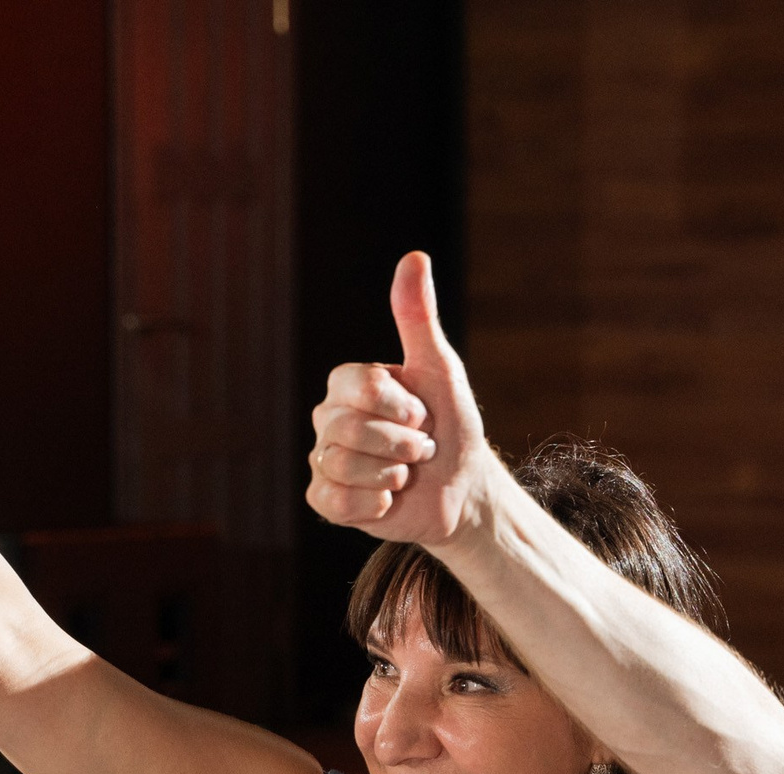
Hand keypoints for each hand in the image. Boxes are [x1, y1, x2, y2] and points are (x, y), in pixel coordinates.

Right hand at [305, 251, 496, 546]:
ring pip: (343, 466)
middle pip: (350, 430)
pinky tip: (388, 499)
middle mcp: (328, 418)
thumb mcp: (440, 369)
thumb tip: (414, 257)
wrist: (460, 488)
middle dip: (402, 444)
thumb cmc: (451, 425)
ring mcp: (323, 459)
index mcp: (349, 384)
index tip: (423, 414)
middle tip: (420, 447)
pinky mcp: (325, 499)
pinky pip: (335, 501)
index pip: (359, 387)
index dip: (400, 407)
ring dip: (392, 476)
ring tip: (405, 473)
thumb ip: (418, 317)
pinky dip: (373, 505)